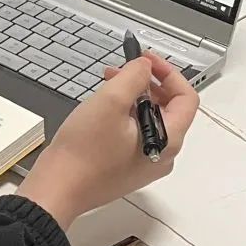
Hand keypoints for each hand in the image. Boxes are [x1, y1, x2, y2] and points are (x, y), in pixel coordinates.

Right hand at [16, 54, 198, 230]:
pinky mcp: (127, 168)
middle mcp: (163, 154)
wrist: (58, 188)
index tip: (143, 57)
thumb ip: (133, 77)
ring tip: (105, 86)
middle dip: (146, 83)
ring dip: (132, 97)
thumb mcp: (109, 102)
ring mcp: (145, 163)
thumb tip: (144, 66)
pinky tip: (101, 110)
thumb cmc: (84, 149)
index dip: (167, 72)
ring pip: (149, 120)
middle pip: (168, 108)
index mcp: (168, 140)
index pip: (186, 98)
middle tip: (119, 69)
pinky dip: (124, 115)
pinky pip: (135, 133)